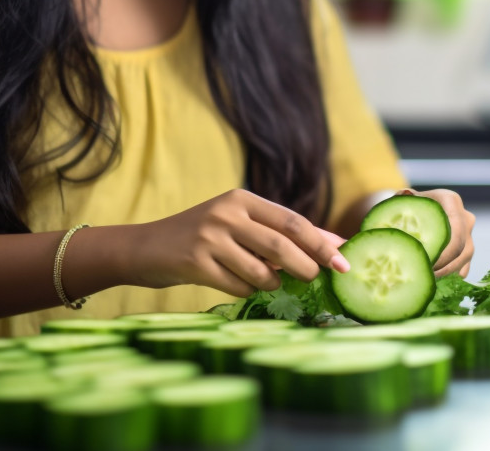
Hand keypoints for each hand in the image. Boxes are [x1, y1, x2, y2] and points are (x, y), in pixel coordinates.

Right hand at [126, 189, 349, 297]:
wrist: (144, 248)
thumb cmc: (201, 237)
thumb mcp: (236, 224)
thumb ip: (277, 232)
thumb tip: (333, 247)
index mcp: (242, 199)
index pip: (293, 221)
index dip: (322, 242)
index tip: (344, 260)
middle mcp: (227, 213)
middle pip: (283, 244)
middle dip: (307, 265)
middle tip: (316, 279)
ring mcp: (210, 237)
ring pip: (262, 271)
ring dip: (272, 283)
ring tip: (268, 282)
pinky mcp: (194, 262)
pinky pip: (237, 286)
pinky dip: (246, 291)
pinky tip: (237, 284)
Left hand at [397, 188, 474, 277]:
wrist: (413, 212)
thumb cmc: (406, 207)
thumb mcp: (403, 201)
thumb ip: (403, 199)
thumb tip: (406, 195)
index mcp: (451, 201)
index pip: (456, 231)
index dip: (444, 253)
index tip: (426, 264)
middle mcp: (464, 216)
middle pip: (463, 247)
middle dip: (445, 266)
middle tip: (426, 277)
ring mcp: (468, 234)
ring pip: (465, 258)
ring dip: (449, 272)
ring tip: (429, 280)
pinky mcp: (466, 249)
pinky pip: (465, 265)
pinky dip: (452, 275)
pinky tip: (437, 282)